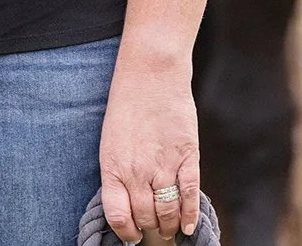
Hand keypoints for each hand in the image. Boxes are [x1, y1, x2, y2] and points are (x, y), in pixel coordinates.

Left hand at [100, 57, 200, 243]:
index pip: (118, 216)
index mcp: (113, 166)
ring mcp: (163, 165)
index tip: (132, 235)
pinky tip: (188, 224)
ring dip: (169, 225)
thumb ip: (119, 170)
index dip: (126, 232)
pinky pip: (189, 196)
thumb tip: (128, 201)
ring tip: (170, 227)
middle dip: (149, 228)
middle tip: (154, 229)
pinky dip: (190, 214)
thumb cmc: (128, 102)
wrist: (151, 72)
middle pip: (145, 217)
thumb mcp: (111, 138)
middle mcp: (136, 171)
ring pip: (167, 212)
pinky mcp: (187, 156)